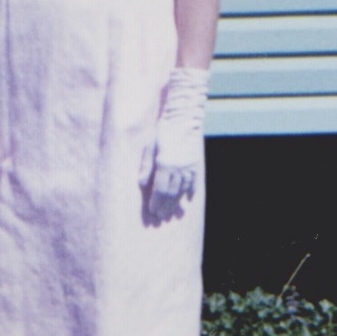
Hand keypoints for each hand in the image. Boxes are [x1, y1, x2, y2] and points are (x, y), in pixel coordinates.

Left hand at [141, 67, 207, 224]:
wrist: (183, 119)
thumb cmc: (162, 131)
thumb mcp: (149, 147)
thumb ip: (145, 166)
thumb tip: (141, 184)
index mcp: (164, 164)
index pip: (160, 190)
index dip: (156, 202)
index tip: (152, 211)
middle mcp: (178, 168)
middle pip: (171, 193)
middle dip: (165, 206)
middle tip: (160, 216)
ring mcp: (189, 166)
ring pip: (183, 190)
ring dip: (177, 203)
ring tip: (172, 213)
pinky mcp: (195, 163)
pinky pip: (193, 182)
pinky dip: (190, 192)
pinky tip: (187, 199)